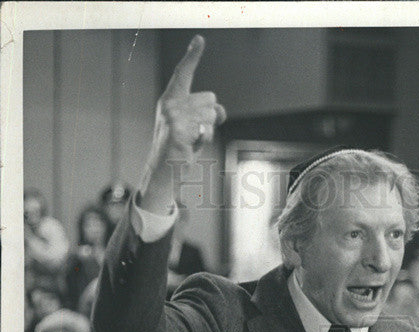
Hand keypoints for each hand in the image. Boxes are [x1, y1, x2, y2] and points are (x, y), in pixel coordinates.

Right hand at [140, 36, 226, 212]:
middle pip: (211, 99)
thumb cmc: (180, 149)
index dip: (193, 56)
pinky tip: (190, 147)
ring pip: (211, 115)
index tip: (200, 39)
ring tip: (192, 141)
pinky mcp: (177, 131)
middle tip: (195, 133)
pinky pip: (206, 129)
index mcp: (171, 98)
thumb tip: (221, 110)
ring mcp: (173, 117)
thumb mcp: (195, 127)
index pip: (184, 73)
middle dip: (211, 118)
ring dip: (208, 132)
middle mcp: (170, 103)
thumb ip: (208, 114)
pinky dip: (203, 140)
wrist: (163, 171)